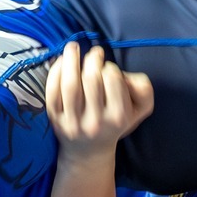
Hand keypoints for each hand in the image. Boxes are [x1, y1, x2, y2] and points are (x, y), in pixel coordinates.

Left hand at [45, 43, 154, 159]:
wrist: (89, 150)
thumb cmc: (115, 122)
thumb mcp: (139, 109)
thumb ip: (144, 90)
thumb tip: (126, 75)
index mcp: (118, 117)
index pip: (113, 80)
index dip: (109, 67)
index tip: (107, 67)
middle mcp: (96, 122)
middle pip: (92, 80)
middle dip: (92, 59)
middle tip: (94, 53)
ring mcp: (73, 122)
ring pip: (70, 85)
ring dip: (71, 60)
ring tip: (74, 47)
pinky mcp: (55, 120)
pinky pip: (53, 91)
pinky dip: (56, 72)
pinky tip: (62, 61)